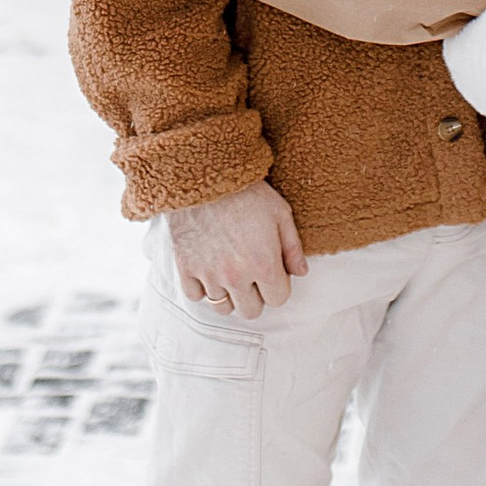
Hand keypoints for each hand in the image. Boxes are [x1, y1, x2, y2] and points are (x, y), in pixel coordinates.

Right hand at [169, 180, 308, 318]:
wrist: (204, 174)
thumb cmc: (246, 190)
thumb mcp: (280, 212)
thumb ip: (293, 247)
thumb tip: (301, 273)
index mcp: (263, 264)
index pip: (278, 300)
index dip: (279, 286)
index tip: (273, 271)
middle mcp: (236, 276)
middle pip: (250, 311)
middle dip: (256, 296)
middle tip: (252, 274)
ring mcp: (208, 274)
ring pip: (222, 308)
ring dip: (229, 295)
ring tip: (230, 274)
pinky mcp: (185, 268)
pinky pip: (195, 296)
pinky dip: (202, 288)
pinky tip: (209, 269)